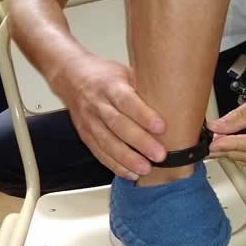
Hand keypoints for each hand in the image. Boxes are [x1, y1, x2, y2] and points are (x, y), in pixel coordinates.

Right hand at [53, 54, 166, 179]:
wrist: (71, 78)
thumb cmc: (104, 76)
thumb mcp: (124, 72)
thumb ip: (144, 86)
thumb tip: (174, 96)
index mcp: (110, 86)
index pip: (126, 101)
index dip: (143, 115)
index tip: (161, 127)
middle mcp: (97, 104)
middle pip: (118, 125)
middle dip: (139, 142)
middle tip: (159, 154)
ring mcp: (90, 121)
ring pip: (107, 143)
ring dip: (127, 159)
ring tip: (145, 169)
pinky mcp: (85, 135)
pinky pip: (100, 153)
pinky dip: (115, 165)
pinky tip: (130, 173)